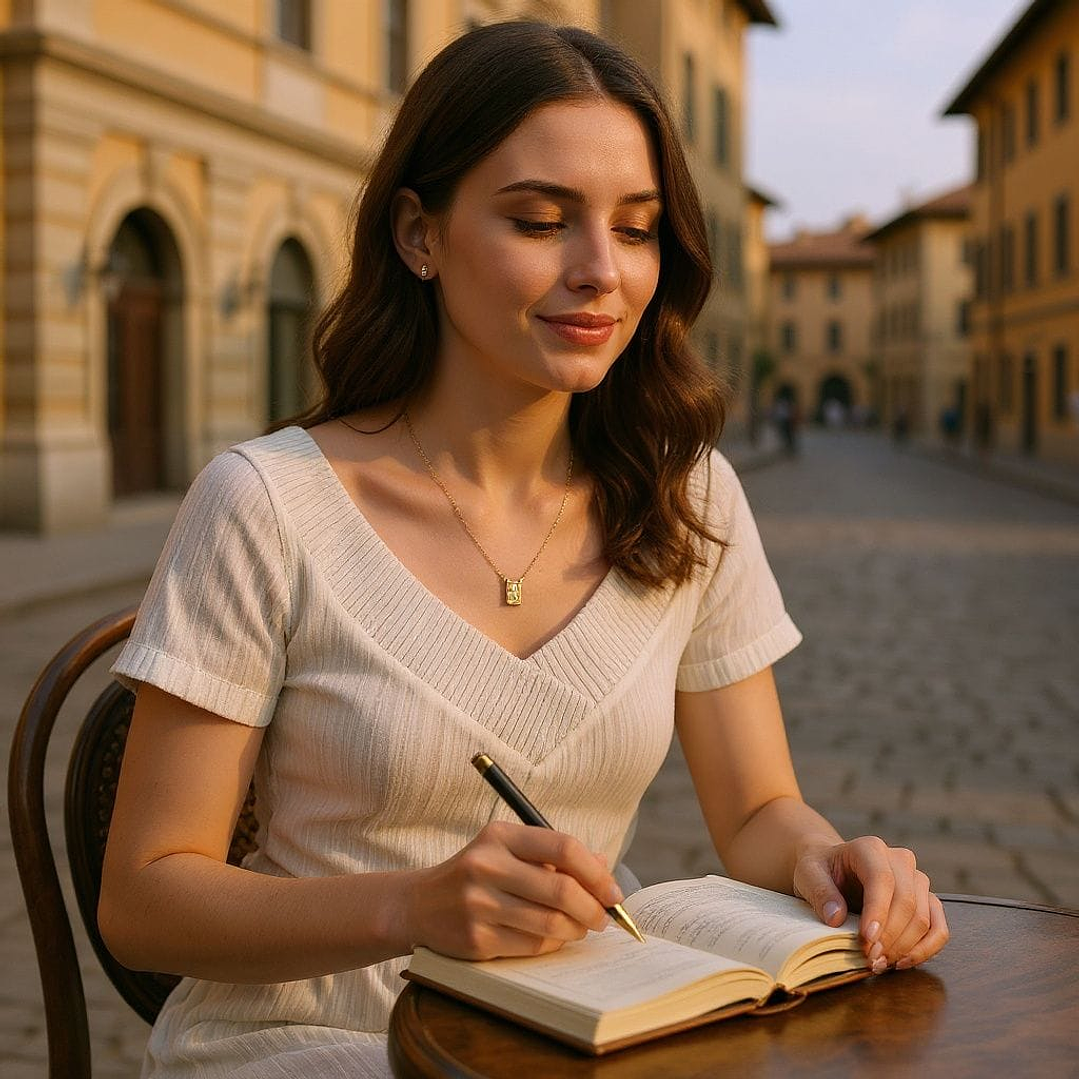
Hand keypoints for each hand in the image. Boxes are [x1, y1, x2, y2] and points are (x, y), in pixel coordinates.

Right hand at [404, 821, 620, 959]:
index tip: (613, 892)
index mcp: (500, 836)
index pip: (563, 847)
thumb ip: (554, 854)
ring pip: (550, 924)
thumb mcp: (508, 850)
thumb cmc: (477, 873)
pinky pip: (532, 945)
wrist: (419, 904)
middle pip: (561, 890)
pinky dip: (552, 944)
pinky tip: (554, 937)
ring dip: (577, 930)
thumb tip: (603, 867)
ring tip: (582, 928)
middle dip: (593, 908)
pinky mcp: (476, 940)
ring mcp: (479, 904)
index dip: (596, 873)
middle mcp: (487, 866)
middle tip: (604, 917)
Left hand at [792, 836, 948, 973]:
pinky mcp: (928, 900)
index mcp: (870, 848)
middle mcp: (900, 860)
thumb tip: (836, 918)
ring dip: (904, 947)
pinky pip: (939, 928)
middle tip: (868, 959)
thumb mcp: (808, 874)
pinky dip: (925, 950)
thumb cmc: (821, 870)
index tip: (866, 940)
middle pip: (907, 903)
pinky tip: (902, 962)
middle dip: (889, 937)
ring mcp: (917, 880)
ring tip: (878, 964)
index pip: (882, 880)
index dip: (877, 912)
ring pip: (924, 918)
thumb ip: (820, 892)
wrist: (833, 868)